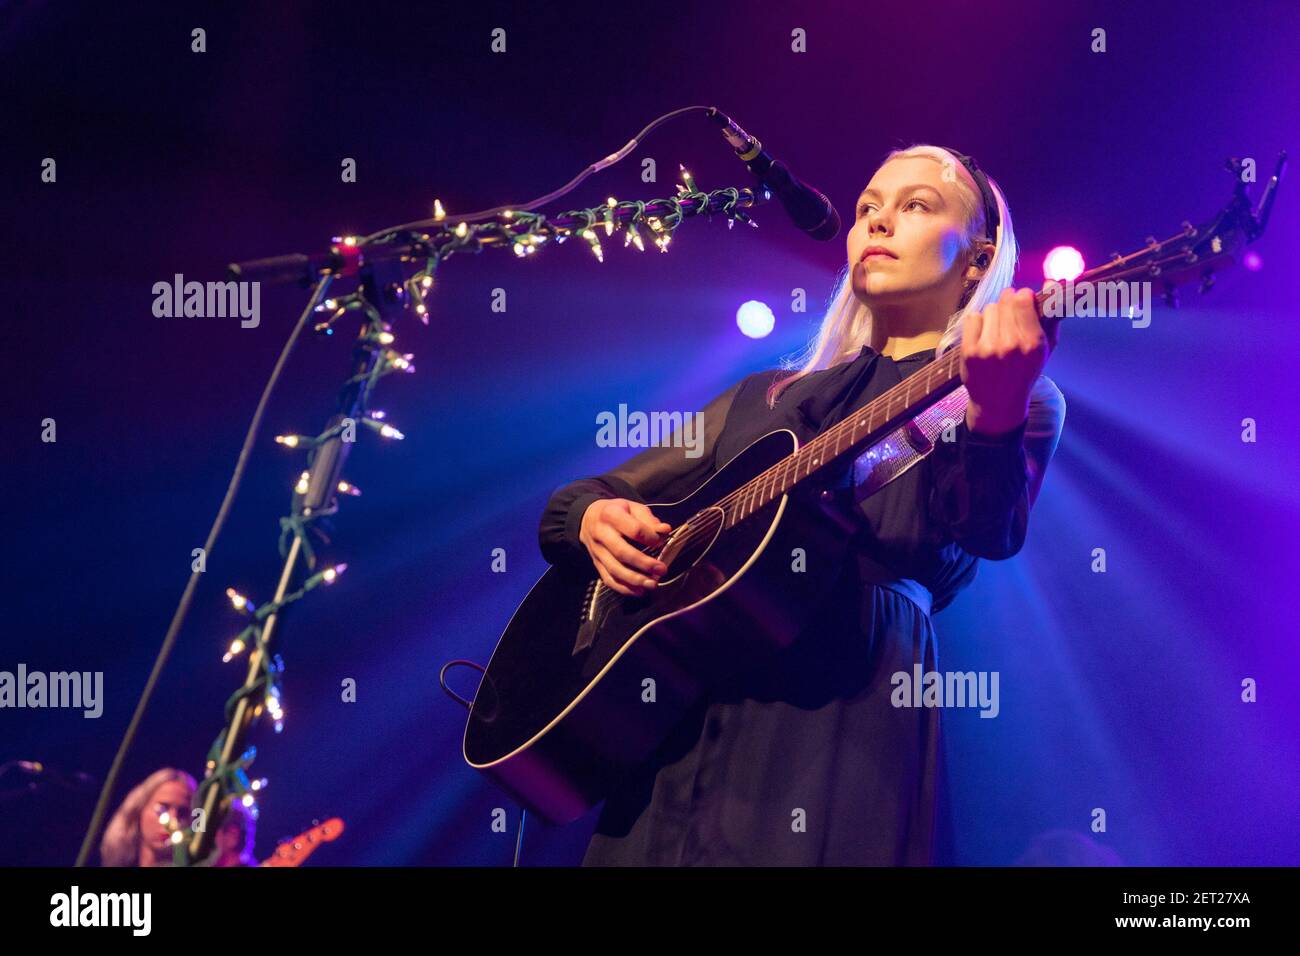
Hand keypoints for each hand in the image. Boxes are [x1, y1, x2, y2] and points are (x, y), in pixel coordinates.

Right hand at [579, 498, 670, 596]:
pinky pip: (608, 579)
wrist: (588, 518)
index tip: (661, 541)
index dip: (650, 537)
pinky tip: (639, 591)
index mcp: (611, 515)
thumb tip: (665, 530)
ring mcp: (596, 551)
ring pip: (614, 569)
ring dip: (635, 580)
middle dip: (644, 563)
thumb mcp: (632, 507)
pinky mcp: (596, 563)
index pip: (634, 529)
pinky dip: (624, 588)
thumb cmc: (616, 512)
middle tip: (662, 569)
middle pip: (622, 552)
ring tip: (653, 584)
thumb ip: (648, 519)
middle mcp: (601, 533)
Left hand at [960, 286, 1056, 435]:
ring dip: (994, 315)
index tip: (1023, 302)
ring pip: (990, 308)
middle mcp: (1010, 345)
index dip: (1023, 296)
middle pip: (1006, 300)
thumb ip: (1051, 316)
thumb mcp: (1046, 349)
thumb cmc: (1024, 372)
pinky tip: (983, 336)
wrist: (998, 403)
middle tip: (1008, 316)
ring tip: (997, 331)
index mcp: (1033, 344)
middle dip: (1008, 303)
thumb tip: (1054, 282)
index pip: (1023, 299)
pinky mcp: (968, 351)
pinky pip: (973, 318)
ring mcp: (987, 348)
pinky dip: (978, 323)